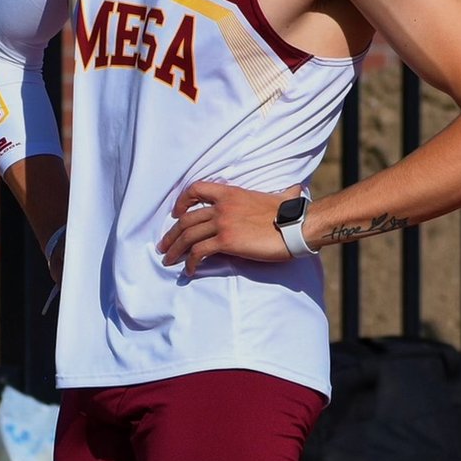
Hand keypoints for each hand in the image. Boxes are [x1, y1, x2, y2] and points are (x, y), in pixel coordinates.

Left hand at [156, 180, 295, 276]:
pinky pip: (199, 252)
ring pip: (188, 236)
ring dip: (175, 250)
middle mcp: (222, 206)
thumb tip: (294, 191)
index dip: (182, 201)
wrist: (296, 227)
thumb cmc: (291, 215)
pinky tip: (189, 271)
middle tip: (163, 247)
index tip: (175, 214)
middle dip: (171, 235)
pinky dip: (190, 262)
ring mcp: (223, 223)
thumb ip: (279, 194)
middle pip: (186, 219)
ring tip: (168, 261)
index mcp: (230, 193)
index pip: (196, 189)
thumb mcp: (278, 198)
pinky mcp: (226, 241)